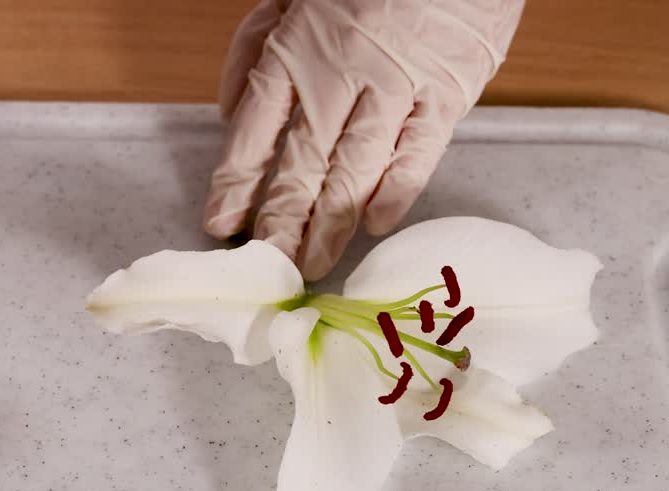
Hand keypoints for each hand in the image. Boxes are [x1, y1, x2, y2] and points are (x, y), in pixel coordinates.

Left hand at [204, 0, 524, 279]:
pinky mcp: (447, 94)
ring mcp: (397, 86)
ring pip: (355, 172)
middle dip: (279, 222)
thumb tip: (229, 111)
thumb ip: (258, 46)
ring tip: (310, 266)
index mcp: (299, 44)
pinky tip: (374, 227)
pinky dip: (395, 195)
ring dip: (329, 226)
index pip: (254, 127)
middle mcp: (342, 71)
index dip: (235, 181)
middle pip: (302, 162)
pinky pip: (417, 156)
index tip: (220, 222)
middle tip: (266, 268)